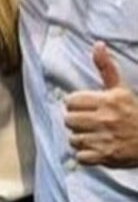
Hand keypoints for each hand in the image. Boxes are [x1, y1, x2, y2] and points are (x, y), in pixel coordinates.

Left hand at [64, 42, 137, 166]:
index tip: (84, 107)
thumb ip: (106, 67)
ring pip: (73, 139)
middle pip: (69, 120)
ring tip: (92, 136)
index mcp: (106, 101)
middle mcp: (105, 120)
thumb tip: (98, 44)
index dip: (75, 104)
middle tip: (87, 122)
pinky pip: (81, 157)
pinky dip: (85, 155)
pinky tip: (94, 149)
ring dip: (80, 139)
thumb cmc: (133, 112)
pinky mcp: (107, 157)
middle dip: (75, 121)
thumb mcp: (121, 89)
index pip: (70, 101)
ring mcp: (105, 140)